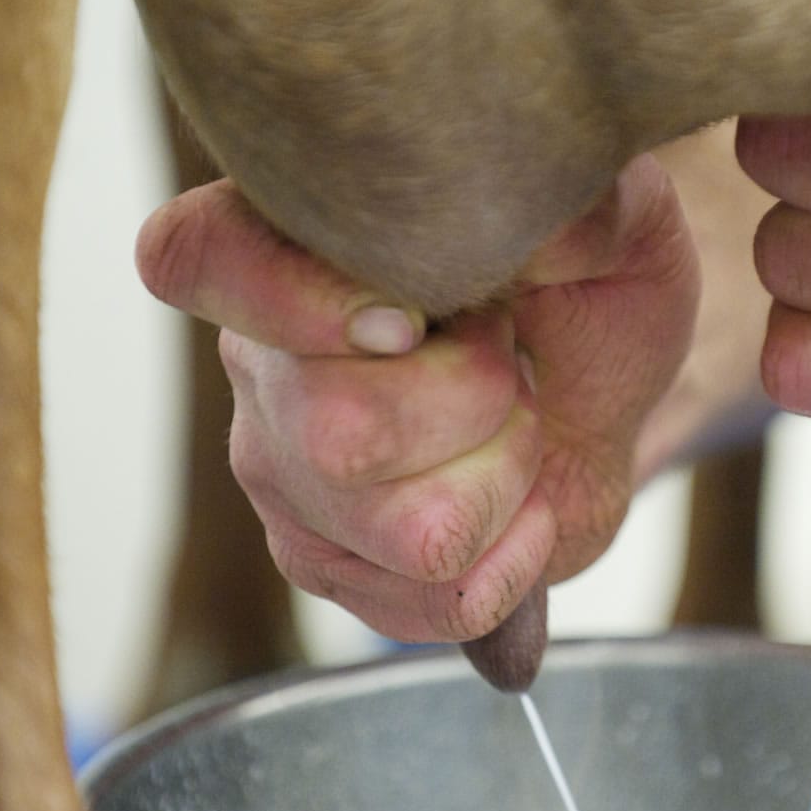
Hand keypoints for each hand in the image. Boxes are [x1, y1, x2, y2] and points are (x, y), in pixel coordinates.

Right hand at [135, 157, 699, 643]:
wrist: (601, 390)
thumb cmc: (588, 283)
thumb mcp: (613, 217)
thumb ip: (586, 205)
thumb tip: (549, 233)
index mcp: (292, 238)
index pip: (197, 259)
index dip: (292, 301)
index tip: (411, 317)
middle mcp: (260, 358)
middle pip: (338, 432)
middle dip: (478, 405)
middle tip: (511, 364)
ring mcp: (278, 470)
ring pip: (405, 533)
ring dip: (504, 483)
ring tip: (512, 430)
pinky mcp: (319, 560)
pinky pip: (427, 604)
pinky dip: (511, 562)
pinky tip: (517, 508)